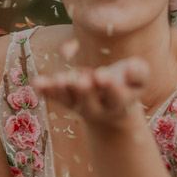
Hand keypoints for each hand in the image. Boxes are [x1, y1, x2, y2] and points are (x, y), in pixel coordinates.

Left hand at [31, 57, 149, 130]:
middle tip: (81, 79)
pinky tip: (37, 82)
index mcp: (120, 103)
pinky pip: (55, 96)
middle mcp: (99, 108)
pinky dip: (46, 90)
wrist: (111, 103)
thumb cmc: (127, 83)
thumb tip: (130, 68)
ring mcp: (80, 106)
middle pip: (90, 102)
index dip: (110, 87)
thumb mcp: (137, 77)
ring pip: (70, 100)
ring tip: (59, 79)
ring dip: (63, 90)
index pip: (116, 97)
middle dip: (85, 90)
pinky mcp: (66, 100)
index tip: (102, 75)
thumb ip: (138, 72)